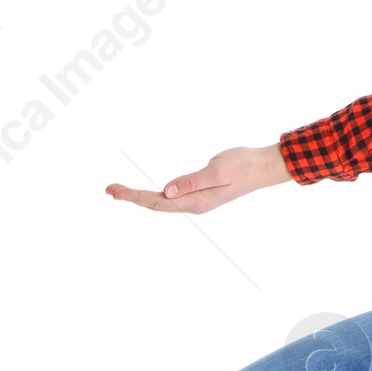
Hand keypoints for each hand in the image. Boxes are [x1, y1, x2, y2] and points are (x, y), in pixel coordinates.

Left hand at [106, 143, 291, 214]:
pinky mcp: (200, 194)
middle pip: (156, 204)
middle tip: (109, 189)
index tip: (116, 191)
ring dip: (140, 197)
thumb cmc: (243, 165)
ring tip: (121, 191)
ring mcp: (197, 200)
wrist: (262, 167)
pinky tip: (148, 194)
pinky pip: (171, 198)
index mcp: (196, 201)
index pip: (158, 201)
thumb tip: (167, 191)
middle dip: (131, 197)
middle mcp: (194, 204)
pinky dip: (154, 195)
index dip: (134, 197)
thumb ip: (192, 181)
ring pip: (162, 202)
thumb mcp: (217, 170)